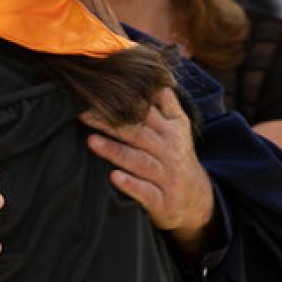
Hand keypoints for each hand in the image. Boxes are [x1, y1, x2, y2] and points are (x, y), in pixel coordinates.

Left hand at [82, 88, 215, 256]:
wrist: (197, 201)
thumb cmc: (176, 159)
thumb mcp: (179, 130)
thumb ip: (168, 105)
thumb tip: (156, 80)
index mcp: (173, 131)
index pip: (147, 113)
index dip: (124, 103)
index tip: (99, 95)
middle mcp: (171, 152)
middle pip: (138, 134)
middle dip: (111, 124)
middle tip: (84, 115)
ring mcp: (167, 177)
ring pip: (140, 161)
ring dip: (115, 151)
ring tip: (91, 142)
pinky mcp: (162, 201)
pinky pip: (146, 192)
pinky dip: (131, 185)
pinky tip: (114, 177)